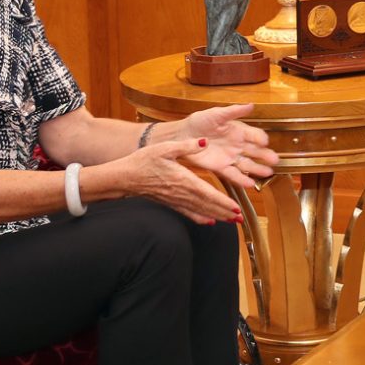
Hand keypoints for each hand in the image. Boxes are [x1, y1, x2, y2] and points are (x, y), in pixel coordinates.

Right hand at [125, 138, 247, 224]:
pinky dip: (200, 218)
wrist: (124, 177)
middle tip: (240, 218)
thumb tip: (205, 142)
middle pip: (207, 206)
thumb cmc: (143, 161)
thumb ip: (187, 146)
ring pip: (200, 211)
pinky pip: (188, 213)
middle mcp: (182, 193)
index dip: (222, 202)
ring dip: (217, 216)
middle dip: (225, 212)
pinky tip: (209, 222)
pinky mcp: (170, 203)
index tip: (235, 207)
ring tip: (232, 221)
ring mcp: (176, 201)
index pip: (207, 194)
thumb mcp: (165, 148)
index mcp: (183, 180)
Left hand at [180, 104, 278, 188]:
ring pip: (247, 164)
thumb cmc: (198, 122)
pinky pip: (233, 174)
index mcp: (238, 131)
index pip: (255, 135)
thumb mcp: (217, 114)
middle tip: (275, 160)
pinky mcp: (220, 167)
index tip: (265, 142)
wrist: (182, 135)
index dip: (261, 138)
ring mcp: (229, 157)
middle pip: (255, 151)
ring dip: (257, 169)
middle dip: (265, 156)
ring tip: (268, 173)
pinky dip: (242, 179)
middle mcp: (237, 145)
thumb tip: (251, 105)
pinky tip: (250, 183)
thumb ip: (234, 111)